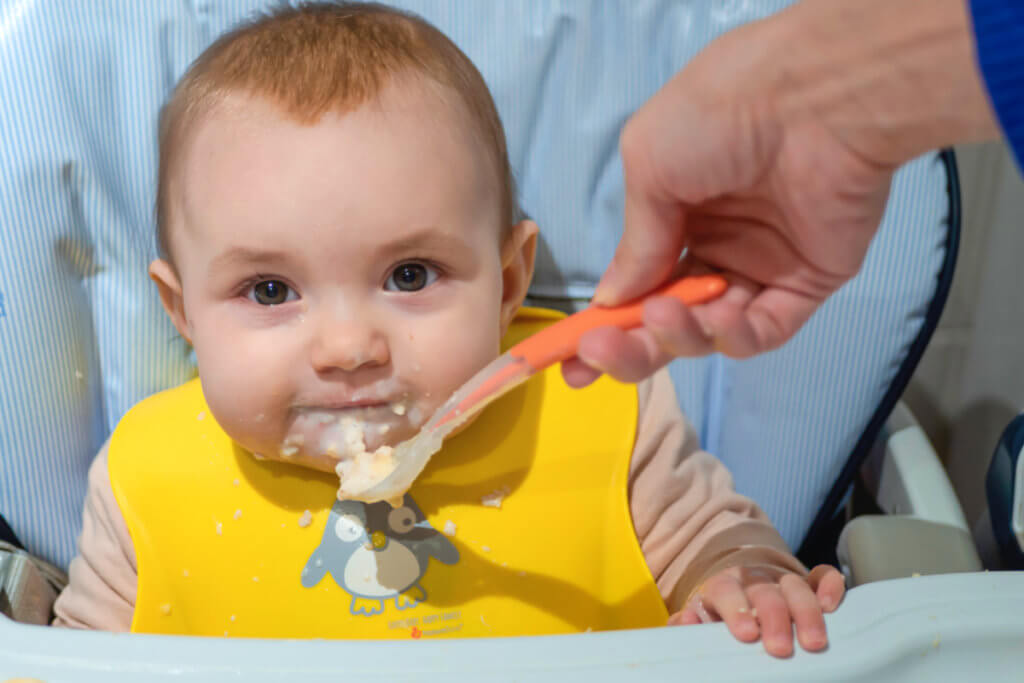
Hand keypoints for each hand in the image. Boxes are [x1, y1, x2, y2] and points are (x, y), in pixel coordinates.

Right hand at [564, 0, 997, 386]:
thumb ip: (635, 243)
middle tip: (597, 355)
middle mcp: (715, 247)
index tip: (567, 361)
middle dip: (629, 346)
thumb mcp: (650, 167)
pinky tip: (718, 318)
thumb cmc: (718, 119)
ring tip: (664, 312)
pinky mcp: (804, 287)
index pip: (636, 284)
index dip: (604, 324)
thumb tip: (611, 301)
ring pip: (709, 332)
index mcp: (675, 216)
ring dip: (678, 335)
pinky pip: (763, 331)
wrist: (810, 101)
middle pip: (666, 319)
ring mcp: (759, 270)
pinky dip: (735, 336)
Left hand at [669, 564, 845, 657]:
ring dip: (805, 612)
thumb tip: (686, 621)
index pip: (726, 590)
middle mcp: (754, 580)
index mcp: (723, 586)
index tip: (747, 633)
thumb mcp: (700, 620)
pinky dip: (830, 586)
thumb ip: (687, 623)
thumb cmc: (720, 618)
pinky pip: (822, 577)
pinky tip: (831, 606)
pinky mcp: (809, 585)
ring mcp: (783, 581)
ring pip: (796, 586)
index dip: (736, 609)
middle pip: (765, 591)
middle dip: (774, 618)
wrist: (741, 599)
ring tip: (813, 642)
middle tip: (780, 648)